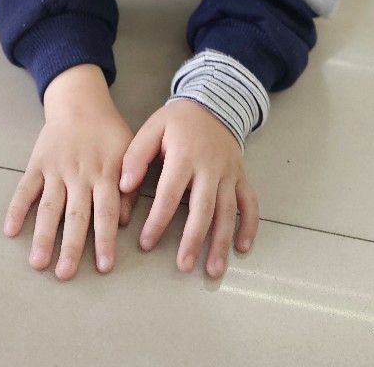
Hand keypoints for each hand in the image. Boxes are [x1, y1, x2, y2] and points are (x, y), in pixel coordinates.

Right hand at [4, 65, 135, 279]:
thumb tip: (123, 220)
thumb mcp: (129, 153)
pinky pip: (25, 188)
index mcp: (106, 173)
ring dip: (43, 236)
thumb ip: (129, 186)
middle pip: (76, 215)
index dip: (105, 239)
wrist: (80, 103)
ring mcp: (56, 169)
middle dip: (71, 247)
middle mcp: (80, 175)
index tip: (104, 266)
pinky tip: (10, 230)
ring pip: (49, 207)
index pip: (106, 211)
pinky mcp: (37, 163)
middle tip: (65, 274)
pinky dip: (17, 208)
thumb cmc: (109, 132)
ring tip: (38, 263)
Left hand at [120, 99, 259, 277]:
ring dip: (221, 242)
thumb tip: (124, 185)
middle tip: (183, 266)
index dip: (158, 220)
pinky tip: (243, 248)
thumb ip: (136, 155)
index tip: (146, 243)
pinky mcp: (241, 177)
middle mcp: (210, 168)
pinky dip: (249, 225)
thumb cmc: (178, 121)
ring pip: (227, 212)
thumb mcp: (152, 128)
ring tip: (213, 269)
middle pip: (202, 209)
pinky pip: (250, 203)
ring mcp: (229, 174)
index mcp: (184, 156)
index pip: (170, 194)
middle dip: (194, 240)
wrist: (214, 103)